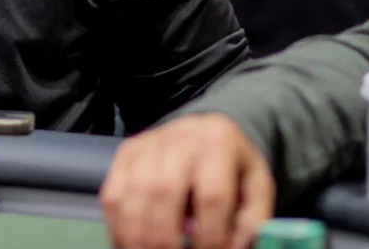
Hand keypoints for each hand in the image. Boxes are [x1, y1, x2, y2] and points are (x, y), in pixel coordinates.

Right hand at [100, 114, 274, 248]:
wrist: (205, 132)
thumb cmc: (231, 166)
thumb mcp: (256, 187)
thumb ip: (251, 221)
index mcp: (217, 142)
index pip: (212, 195)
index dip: (211, 234)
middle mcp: (178, 139)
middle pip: (163, 191)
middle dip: (167, 238)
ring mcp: (145, 146)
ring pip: (132, 195)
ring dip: (138, 237)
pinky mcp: (124, 156)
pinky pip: (111, 196)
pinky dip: (118, 228)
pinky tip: (131, 245)